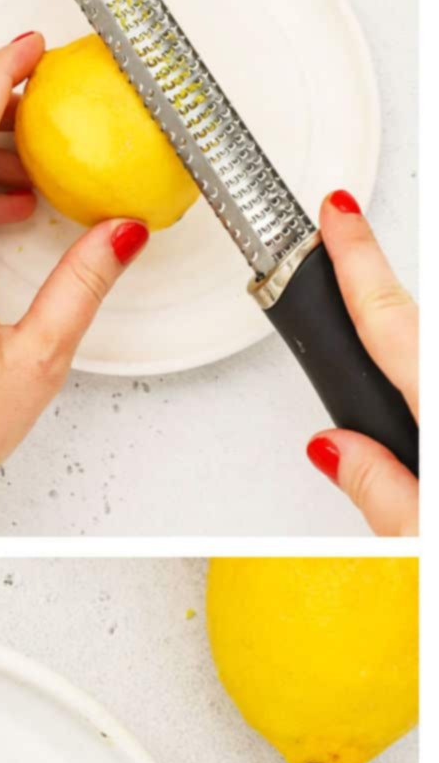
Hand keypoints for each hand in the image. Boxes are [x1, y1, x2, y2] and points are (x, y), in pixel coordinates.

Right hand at [304, 192, 417, 535]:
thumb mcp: (421, 547)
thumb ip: (378, 490)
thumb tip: (334, 447)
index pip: (392, 325)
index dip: (360, 263)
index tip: (342, 214)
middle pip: (426, 347)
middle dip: (392, 325)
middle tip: (361, 298)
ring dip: (425, 398)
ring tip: (415, 451)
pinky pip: (438, 419)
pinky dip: (429, 420)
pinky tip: (424, 431)